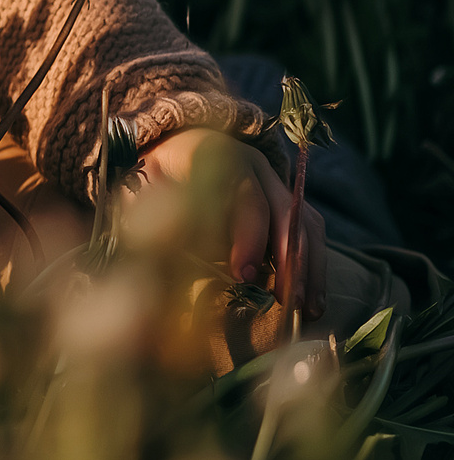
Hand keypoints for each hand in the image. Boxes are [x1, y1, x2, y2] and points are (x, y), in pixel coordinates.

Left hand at [144, 127, 327, 316]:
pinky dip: (314, 265)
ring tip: (306, 309)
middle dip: (288, 260)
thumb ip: (156, 210)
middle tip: (286, 302)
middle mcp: (256, 166)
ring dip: (308, 268)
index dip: (249, 237)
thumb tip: (166, 245)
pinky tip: (311, 299)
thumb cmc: (158, 174)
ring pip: (305, 224)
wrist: (178, 149)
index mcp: (219, 156)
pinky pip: (311, 232)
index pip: (245, 197)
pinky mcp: (288, 202)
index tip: (245, 275)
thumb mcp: (146, 184)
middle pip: (285, 212)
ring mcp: (276, 183)